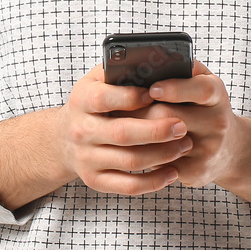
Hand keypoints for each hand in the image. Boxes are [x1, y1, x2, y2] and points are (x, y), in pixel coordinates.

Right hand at [56, 62, 193, 195]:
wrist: (65, 138)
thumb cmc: (94, 102)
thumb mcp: (98, 79)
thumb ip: (120, 70)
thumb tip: (154, 64)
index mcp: (81, 100)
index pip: (104, 98)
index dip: (132, 97)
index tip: (157, 94)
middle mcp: (81, 130)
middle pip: (122, 133)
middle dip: (156, 130)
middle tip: (182, 125)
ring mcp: (87, 158)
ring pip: (130, 161)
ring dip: (162, 155)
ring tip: (185, 145)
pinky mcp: (96, 180)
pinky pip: (128, 186)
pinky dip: (154, 182)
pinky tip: (173, 172)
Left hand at [125, 59, 241, 187]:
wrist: (229, 149)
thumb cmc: (205, 107)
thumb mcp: (202, 82)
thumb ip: (183, 67)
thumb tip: (153, 57)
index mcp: (217, 94)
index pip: (200, 89)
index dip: (175, 89)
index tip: (152, 88)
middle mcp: (217, 122)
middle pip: (170, 117)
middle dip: (139, 112)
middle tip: (114, 108)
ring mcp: (208, 149)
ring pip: (160, 142)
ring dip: (135, 134)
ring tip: (115, 125)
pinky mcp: (196, 171)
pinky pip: (160, 163)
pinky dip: (143, 154)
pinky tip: (130, 147)